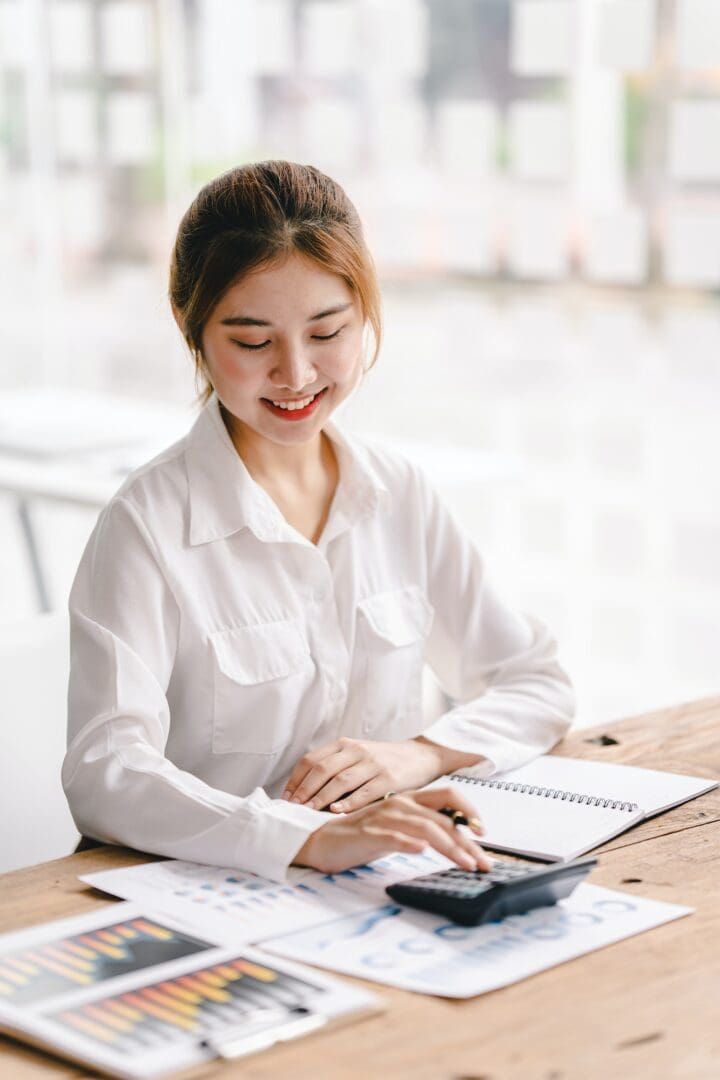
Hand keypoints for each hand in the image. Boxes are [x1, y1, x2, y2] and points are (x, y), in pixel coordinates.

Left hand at [283, 735, 479, 812]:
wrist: (420, 757)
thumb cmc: (381, 761)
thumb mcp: (356, 755)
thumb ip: (333, 767)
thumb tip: (301, 792)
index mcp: (344, 744)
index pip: (311, 760)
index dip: (296, 780)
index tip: (285, 799)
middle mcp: (356, 751)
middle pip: (322, 770)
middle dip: (304, 791)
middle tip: (292, 809)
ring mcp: (373, 764)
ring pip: (340, 781)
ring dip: (320, 798)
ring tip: (307, 812)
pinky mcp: (389, 778)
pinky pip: (365, 792)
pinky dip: (349, 802)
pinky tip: (336, 812)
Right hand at [293, 787, 491, 873]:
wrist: (321, 841)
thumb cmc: (361, 837)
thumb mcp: (398, 830)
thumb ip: (422, 829)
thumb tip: (456, 840)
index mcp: (409, 800)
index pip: (448, 797)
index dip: (469, 811)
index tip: (485, 833)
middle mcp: (399, 803)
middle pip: (442, 818)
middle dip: (467, 842)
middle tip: (484, 863)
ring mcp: (383, 817)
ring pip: (424, 828)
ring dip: (448, 847)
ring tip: (465, 864)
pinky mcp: (368, 833)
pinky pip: (392, 836)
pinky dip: (408, 843)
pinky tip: (421, 851)